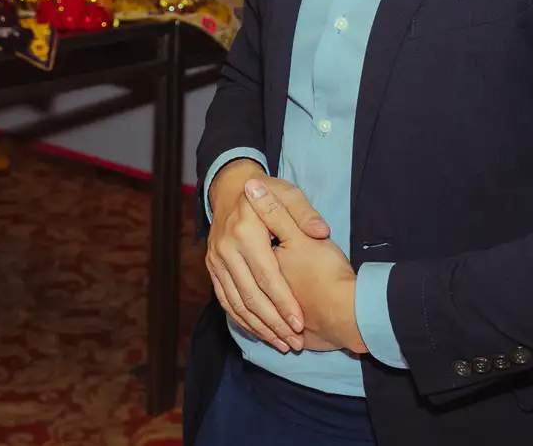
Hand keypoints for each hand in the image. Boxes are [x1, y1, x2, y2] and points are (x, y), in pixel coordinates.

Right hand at [205, 161, 325, 352]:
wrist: (230, 189)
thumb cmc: (268, 193)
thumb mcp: (289, 194)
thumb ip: (306, 214)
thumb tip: (321, 231)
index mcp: (246, 230)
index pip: (267, 275)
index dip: (283, 302)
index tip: (300, 322)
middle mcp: (226, 247)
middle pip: (250, 295)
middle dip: (273, 323)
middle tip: (294, 342)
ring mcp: (215, 259)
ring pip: (236, 303)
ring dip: (259, 328)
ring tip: (282, 344)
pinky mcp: (212, 268)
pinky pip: (225, 300)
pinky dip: (242, 320)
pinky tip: (260, 333)